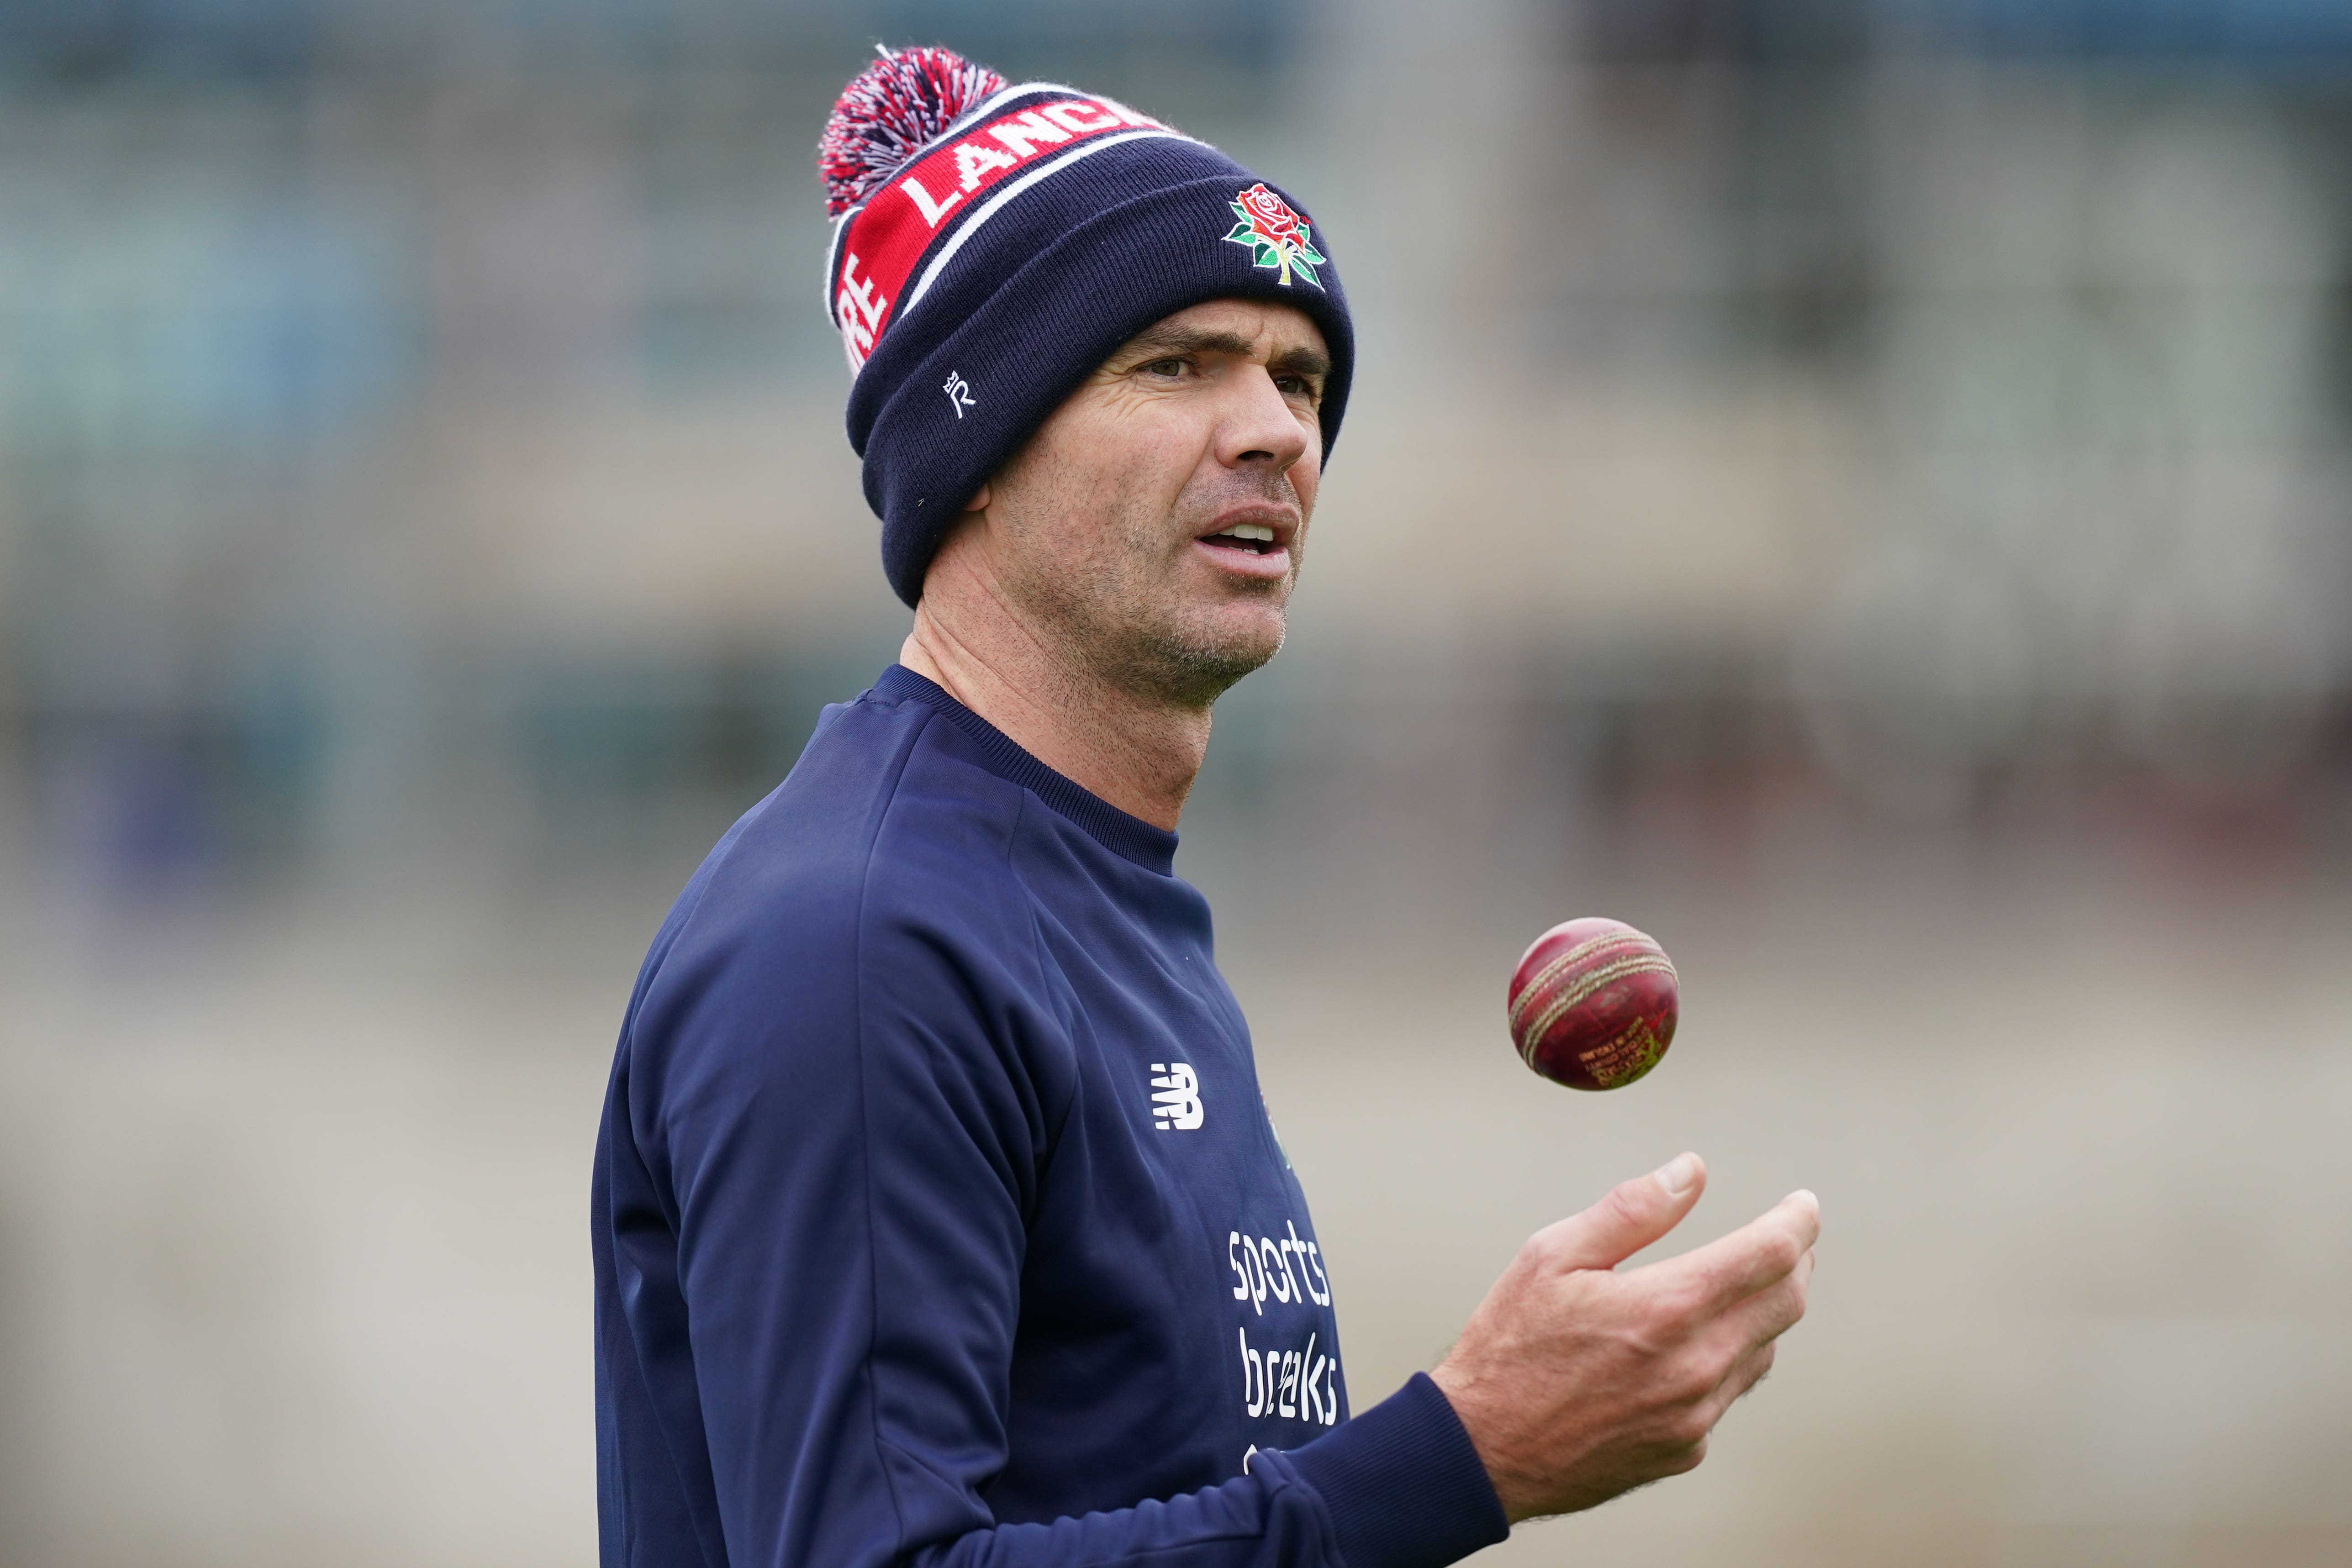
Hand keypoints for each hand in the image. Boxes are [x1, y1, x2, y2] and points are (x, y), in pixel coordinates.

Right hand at [1429, 1154, 1817, 1522]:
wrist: (1482, 1451)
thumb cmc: (1508, 1347)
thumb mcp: (1552, 1256)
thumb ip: (1632, 1210)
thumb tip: (1690, 1171)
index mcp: (1665, 1307)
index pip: (1770, 1254)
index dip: (1796, 1221)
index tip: (1801, 1203)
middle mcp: (1695, 1365)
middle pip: (1787, 1302)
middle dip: (1795, 1260)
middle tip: (1786, 1236)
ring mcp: (1694, 1415)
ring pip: (1763, 1350)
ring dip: (1762, 1310)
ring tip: (1736, 1285)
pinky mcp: (1685, 1449)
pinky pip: (1727, 1394)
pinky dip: (1725, 1359)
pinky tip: (1689, 1346)